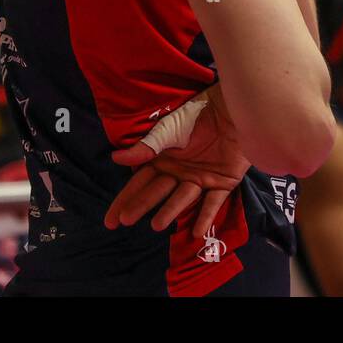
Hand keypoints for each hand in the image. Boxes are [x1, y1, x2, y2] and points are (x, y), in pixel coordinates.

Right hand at [105, 85, 251, 238]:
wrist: (232, 109)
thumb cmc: (198, 116)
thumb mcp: (167, 131)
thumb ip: (145, 148)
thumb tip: (115, 158)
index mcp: (164, 161)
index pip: (140, 183)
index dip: (126, 200)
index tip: (110, 220)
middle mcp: (180, 174)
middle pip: (157, 193)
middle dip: (140, 206)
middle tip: (125, 221)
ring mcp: (201, 179)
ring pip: (183, 199)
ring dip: (170, 211)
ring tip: (156, 225)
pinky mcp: (223, 182)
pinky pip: (213, 202)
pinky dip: (205, 216)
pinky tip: (196, 232)